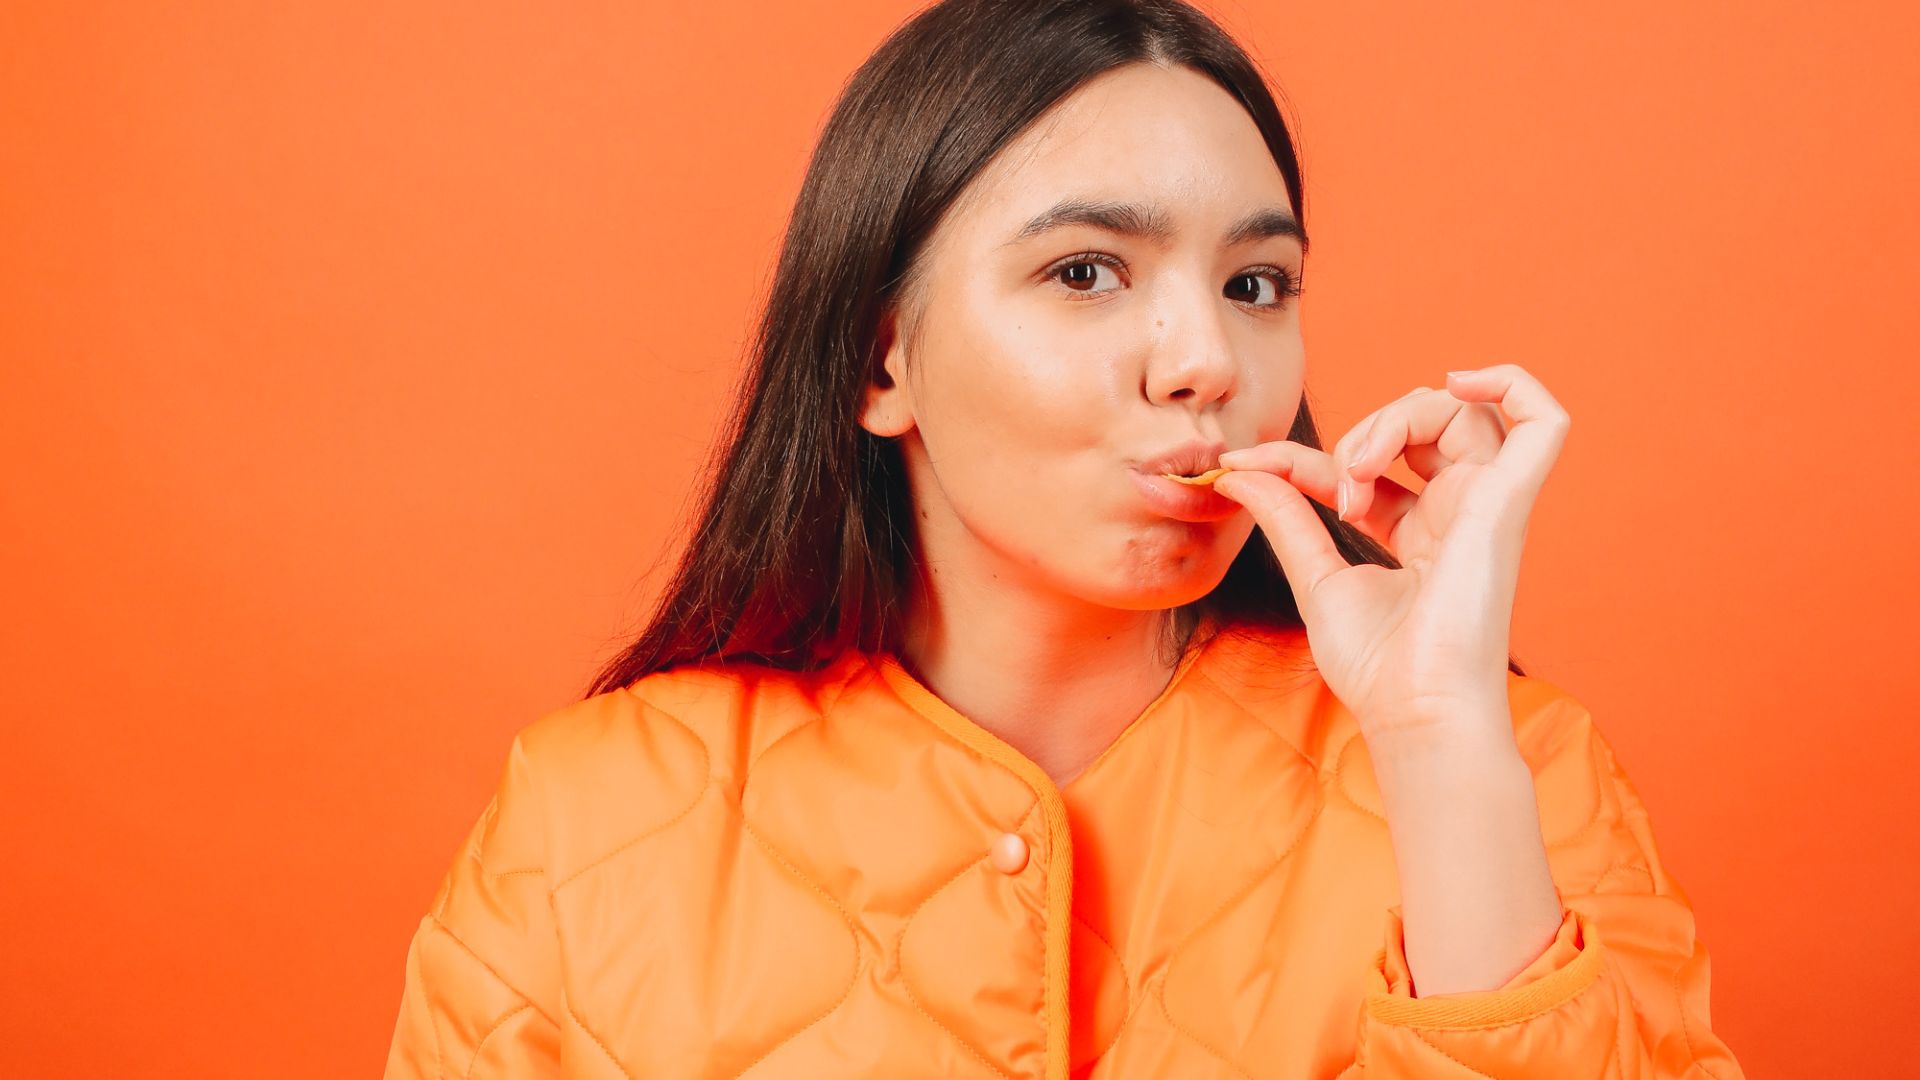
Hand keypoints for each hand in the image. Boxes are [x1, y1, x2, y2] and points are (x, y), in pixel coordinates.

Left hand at [1209, 364, 1569, 744]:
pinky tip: (1459, 381)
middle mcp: (1460, 513)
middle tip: (1336, 483)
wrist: (1414, 708)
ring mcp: (1489, 505)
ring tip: (1362, 467)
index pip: (1364, 466)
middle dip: (1365, 428)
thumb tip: (1241, 471)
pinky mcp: (1509, 503)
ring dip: (1399, 415)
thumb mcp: (1315, 576)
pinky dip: (1511, 383)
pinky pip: (1545, 420)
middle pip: (1425, 423)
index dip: (1300, 457)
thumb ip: (1287, 516)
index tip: (1243, 463)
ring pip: (1464, 411)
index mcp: (1421, 533)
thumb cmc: (1378, 666)